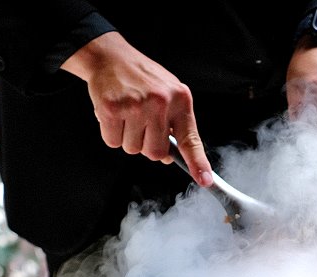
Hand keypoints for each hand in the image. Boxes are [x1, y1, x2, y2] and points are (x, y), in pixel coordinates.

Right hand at [61, 32, 212, 186]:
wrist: (111, 57)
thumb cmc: (142, 79)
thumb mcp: (168, 94)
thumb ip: (173, 125)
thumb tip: (168, 157)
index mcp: (180, 99)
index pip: (191, 140)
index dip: (198, 163)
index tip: (205, 180)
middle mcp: (161, 103)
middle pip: (155, 153)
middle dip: (146, 145)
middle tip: (140, 123)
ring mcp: (136, 106)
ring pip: (132, 149)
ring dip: (126, 138)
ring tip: (126, 114)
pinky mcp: (112, 108)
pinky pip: (112, 141)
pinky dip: (110, 133)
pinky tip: (113, 114)